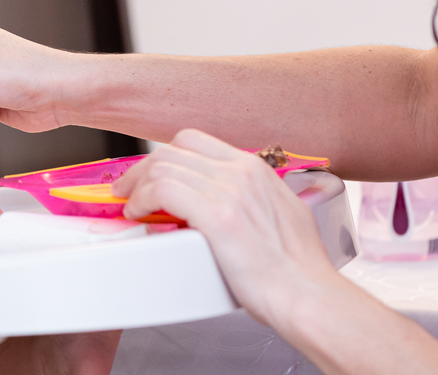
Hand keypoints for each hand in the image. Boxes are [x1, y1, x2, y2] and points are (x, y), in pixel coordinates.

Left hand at [111, 129, 338, 326]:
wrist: (309, 295)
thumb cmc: (297, 269)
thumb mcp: (280, 213)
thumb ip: (251, 198)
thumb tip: (226, 203)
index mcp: (255, 168)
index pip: (194, 141)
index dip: (165, 156)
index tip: (151, 173)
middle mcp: (241, 171)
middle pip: (174, 150)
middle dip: (143, 168)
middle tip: (128, 189)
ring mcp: (229, 190)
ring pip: (163, 166)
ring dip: (137, 185)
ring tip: (131, 205)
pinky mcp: (217, 215)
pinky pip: (163, 189)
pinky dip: (142, 199)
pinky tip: (138, 214)